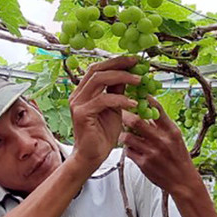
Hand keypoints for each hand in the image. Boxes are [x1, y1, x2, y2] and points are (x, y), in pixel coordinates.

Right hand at [68, 56, 140, 172]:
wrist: (92, 157)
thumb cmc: (103, 134)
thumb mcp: (114, 109)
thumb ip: (118, 92)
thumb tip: (129, 75)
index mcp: (84, 92)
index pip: (98, 68)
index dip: (116, 62)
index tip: (134, 60)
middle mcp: (77, 95)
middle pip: (97, 70)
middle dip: (119, 65)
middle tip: (137, 65)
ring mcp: (77, 103)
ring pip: (99, 80)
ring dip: (122, 78)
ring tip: (139, 81)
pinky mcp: (81, 114)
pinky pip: (103, 100)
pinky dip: (120, 100)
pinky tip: (133, 104)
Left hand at [119, 96, 203, 197]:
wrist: (182, 181)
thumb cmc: (179, 158)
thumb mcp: (176, 138)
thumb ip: (162, 125)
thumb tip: (147, 109)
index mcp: (171, 131)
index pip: (157, 109)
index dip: (144, 100)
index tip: (137, 96)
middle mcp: (162, 141)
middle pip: (136, 121)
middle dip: (125, 115)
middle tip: (121, 113)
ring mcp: (151, 153)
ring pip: (127, 137)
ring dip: (124, 134)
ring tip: (125, 133)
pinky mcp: (144, 164)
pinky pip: (128, 151)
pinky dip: (127, 148)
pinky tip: (131, 148)